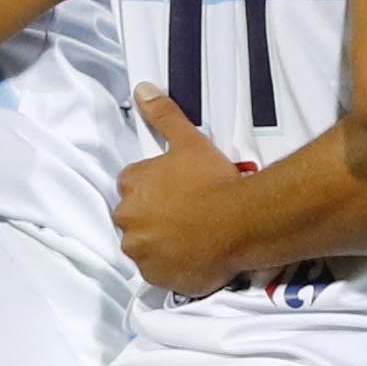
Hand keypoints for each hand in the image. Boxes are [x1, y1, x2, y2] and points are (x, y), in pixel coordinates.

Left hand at [111, 87, 264, 296]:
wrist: (239, 221)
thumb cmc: (214, 180)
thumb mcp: (189, 141)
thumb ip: (163, 114)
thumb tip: (142, 88)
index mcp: (131, 185)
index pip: (133, 185)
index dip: (157, 189)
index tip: (180, 192)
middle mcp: (127, 219)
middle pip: (135, 218)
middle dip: (155, 217)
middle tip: (189, 215)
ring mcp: (140, 251)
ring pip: (146, 246)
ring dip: (162, 243)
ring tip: (194, 238)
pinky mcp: (156, 276)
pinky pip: (159, 272)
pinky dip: (172, 266)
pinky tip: (195, 256)